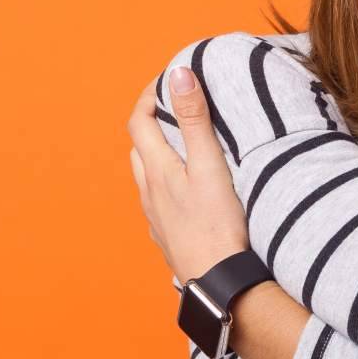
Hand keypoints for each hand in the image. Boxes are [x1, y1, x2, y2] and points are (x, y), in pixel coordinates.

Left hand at [125, 67, 253, 286]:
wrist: (218, 283)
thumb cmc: (217, 226)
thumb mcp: (210, 165)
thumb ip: (194, 119)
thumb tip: (178, 74)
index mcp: (156, 170)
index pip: (138, 122)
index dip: (149, 97)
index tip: (167, 83)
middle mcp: (149, 193)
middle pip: (139, 149)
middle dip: (152, 124)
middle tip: (176, 110)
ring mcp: (156, 218)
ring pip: (148, 178)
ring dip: (159, 157)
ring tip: (185, 149)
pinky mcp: (168, 237)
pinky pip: (159, 203)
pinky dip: (168, 186)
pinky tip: (189, 192)